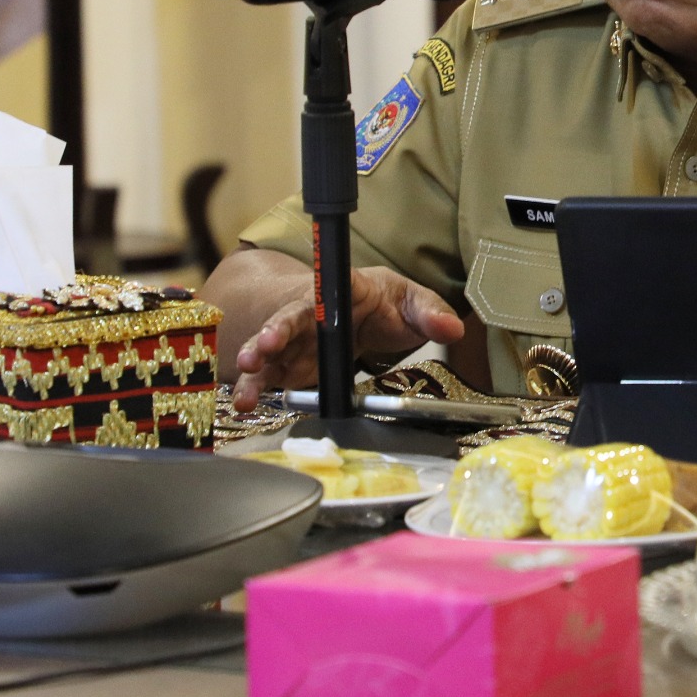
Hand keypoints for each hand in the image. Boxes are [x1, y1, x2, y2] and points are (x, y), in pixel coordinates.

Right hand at [230, 266, 465, 407]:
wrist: (367, 314)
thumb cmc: (387, 304)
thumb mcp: (412, 302)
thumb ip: (431, 313)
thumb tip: (452, 328)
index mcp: (339, 292)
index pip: (317, 297)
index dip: (300, 312)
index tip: (284, 328)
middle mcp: (310, 315)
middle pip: (284, 323)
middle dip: (268, 338)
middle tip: (256, 353)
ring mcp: (296, 341)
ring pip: (269, 352)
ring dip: (255, 370)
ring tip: (244, 393)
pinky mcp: (291, 366)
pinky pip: (270, 376)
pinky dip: (256, 389)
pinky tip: (245, 404)